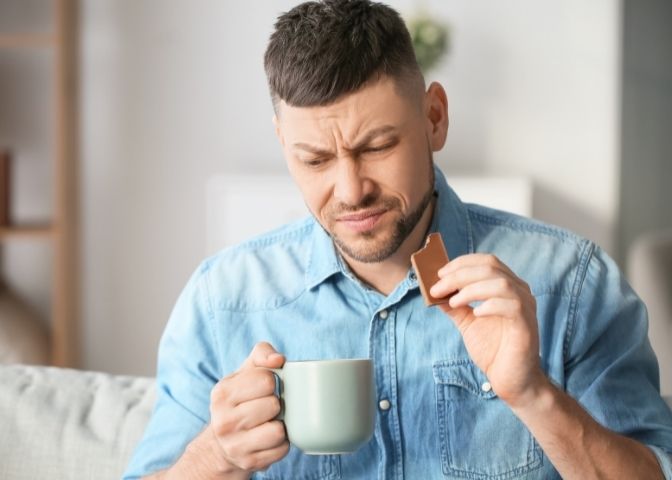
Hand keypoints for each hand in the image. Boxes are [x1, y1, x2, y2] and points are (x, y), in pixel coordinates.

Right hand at [209, 342, 289, 475]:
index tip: (265, 387)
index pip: (266, 379)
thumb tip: (279, 360)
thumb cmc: (242, 398)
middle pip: (273, 405)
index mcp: (222, 393)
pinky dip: (281, 443)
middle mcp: (223, 420)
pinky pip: (281, 449)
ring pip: (278, 430)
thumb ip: (261, 354)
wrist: (223, 442)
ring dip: (281, 425)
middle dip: (276, 404)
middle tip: (267, 407)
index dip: (272, 381)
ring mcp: (234, 445)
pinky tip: (269, 438)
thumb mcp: (246, 372)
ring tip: (270, 422)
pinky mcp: (249, 463)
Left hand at [430, 254, 546, 406]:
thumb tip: (435, 290)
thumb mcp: (468, 323)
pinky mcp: (527, 325)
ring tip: (454, 302)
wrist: (512, 380)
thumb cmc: (494, 350)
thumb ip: (455, 305)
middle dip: (459, 275)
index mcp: (507, 286)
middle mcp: (520, 291)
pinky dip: (489, 305)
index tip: (439, 273)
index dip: (462, 263)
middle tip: (438, 287)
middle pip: (490, 268)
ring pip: (500, 283)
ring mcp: (526, 307)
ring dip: (471, 289)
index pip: (487, 261)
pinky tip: (475, 314)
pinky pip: (511, 305)